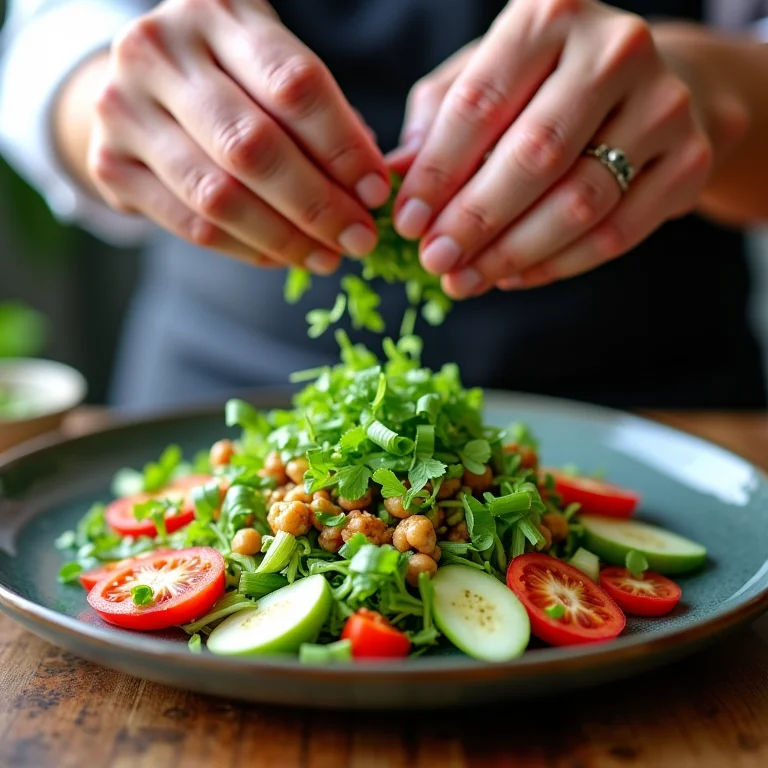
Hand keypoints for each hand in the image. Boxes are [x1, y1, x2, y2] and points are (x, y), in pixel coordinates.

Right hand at [87, 0, 389, 273]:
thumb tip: (369, 184)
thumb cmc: (228, 77)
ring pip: (219, 195)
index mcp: (216, 14)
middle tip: (359, 238)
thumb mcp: (270, 69)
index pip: (293, 84)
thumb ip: (318, 113)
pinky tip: (283, 258)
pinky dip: (247, 250)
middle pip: (253, 146)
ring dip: (285, 238)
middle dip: (318, 205)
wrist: (139, 86)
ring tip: (328, 257)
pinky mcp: (110, 165)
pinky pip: (191, 225)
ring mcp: (123, 109)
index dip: (343, 146)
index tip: (377, 191)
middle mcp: (160, 52)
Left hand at [393, 0, 713, 296]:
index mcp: (551, 16)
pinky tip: (513, 277)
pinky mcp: (689, 161)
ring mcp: (663, 106)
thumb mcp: (488, 78)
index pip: (480, 103)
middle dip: (473, 220)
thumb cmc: (549, 84)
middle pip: (534, 156)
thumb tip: (392, 178)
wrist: (656, 86)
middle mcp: (614, 51)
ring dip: (511, 254)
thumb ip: (439, 120)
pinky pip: (616, 233)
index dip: (437, 172)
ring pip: (578, 203)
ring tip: (465, 279)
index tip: (406, 222)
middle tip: (435, 259)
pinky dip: (557, 266)